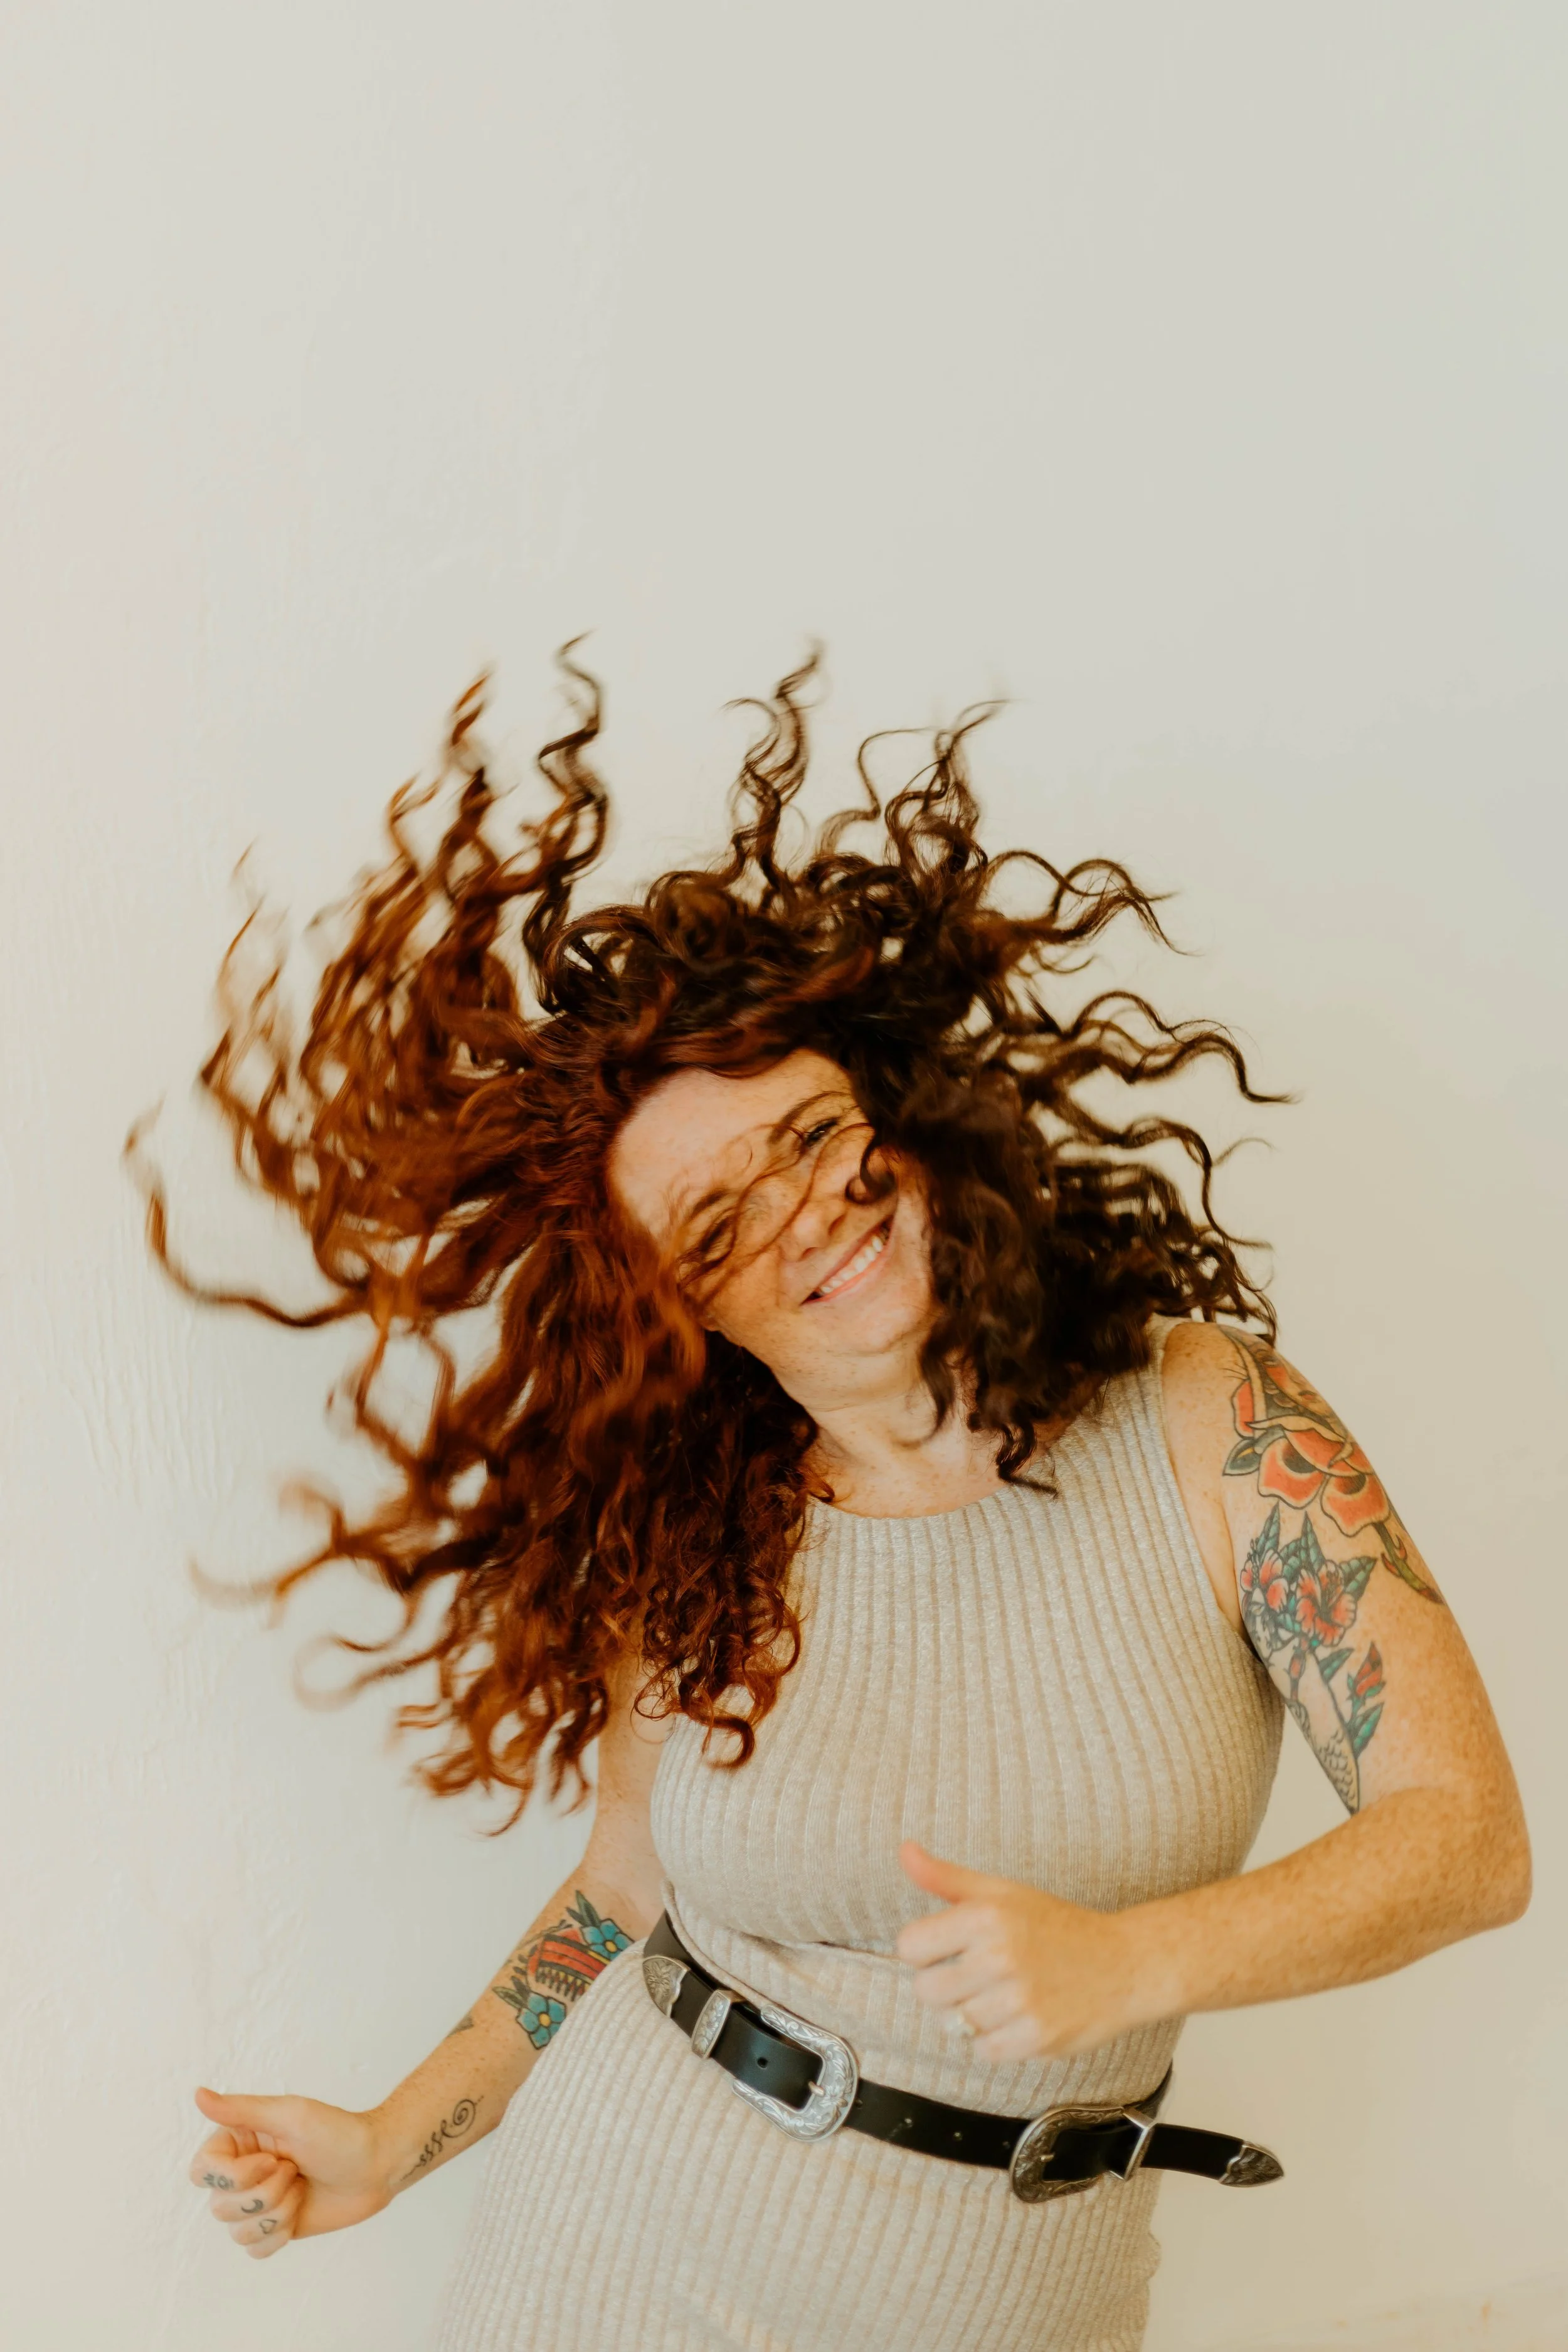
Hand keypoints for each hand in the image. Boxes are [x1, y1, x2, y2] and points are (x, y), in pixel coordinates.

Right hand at [189, 2087, 392, 2258]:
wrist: (376, 2165)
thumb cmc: (338, 2133)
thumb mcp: (291, 2115)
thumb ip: (241, 2109)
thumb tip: (198, 2094)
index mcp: (239, 2141)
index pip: (202, 2171)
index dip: (234, 2175)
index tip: (272, 2159)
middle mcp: (242, 2173)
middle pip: (220, 2206)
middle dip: (265, 2194)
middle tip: (296, 2170)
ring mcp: (257, 2203)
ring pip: (237, 2231)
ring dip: (278, 2212)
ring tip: (302, 2188)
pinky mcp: (274, 2227)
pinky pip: (254, 2249)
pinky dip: (279, 2234)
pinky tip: (300, 2212)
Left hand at [895, 1842, 1151, 2061]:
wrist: (1125, 1964)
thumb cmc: (1056, 1925)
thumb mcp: (1002, 1892)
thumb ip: (947, 1877)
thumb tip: (905, 1851)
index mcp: (987, 1915)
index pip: (909, 1945)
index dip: (924, 1950)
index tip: (947, 1949)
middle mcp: (1001, 1956)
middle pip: (925, 1991)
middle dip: (944, 1986)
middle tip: (977, 1975)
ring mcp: (1020, 2000)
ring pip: (953, 2025)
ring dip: (971, 2014)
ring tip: (1003, 1995)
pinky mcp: (1037, 2038)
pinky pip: (983, 2051)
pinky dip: (995, 2040)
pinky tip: (1018, 2017)